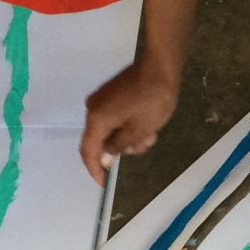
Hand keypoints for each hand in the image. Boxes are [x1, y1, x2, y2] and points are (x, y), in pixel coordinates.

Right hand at [79, 59, 178, 183]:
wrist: (161, 65)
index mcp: (97, 119)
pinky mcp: (111, 94)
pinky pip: (115, 117)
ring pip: (111, 130)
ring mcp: (101, 100)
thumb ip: (118, 145)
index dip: (95, 169)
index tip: (103, 183)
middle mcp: (93, 108)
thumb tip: (103, 157)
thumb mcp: (140, 129)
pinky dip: (129, 125)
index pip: (88, 151)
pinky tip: (148, 123)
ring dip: (130, 136)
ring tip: (152, 131)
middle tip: (146, 144)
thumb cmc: (153, 99)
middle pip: (101, 140)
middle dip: (122, 148)